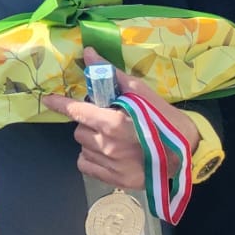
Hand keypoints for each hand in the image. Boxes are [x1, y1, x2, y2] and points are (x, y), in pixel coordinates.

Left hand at [40, 46, 195, 190]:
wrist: (187, 153)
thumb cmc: (164, 119)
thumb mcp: (141, 92)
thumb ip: (111, 74)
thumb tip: (88, 54)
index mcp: (113, 122)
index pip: (76, 111)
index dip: (60, 104)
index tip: (47, 100)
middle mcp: (108, 145)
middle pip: (79, 130)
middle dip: (89, 123)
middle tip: (107, 120)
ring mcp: (111, 165)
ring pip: (83, 147)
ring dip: (92, 140)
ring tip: (113, 138)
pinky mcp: (115, 180)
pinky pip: (86, 165)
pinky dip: (92, 158)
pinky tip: (109, 153)